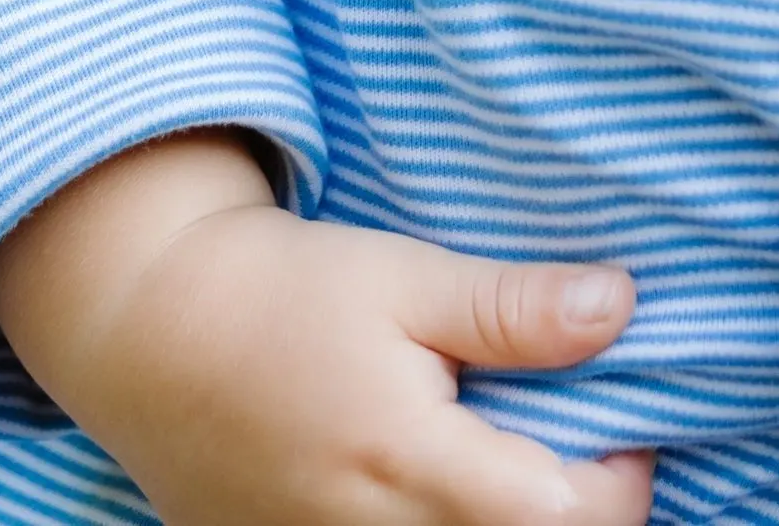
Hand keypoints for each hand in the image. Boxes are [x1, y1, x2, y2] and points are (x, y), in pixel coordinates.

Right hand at [0, 131, 656, 525]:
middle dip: (570, 509)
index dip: (622, 479)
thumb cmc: (287, 294)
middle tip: (577, 440)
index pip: (568, 518)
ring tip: (509, 457)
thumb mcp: (405, 278)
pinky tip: (444, 481)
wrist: (154, 335)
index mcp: (412, 466)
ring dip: (506, 518)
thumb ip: (513, 309)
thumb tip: (621, 307)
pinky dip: (444, 525)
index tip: (624, 424)